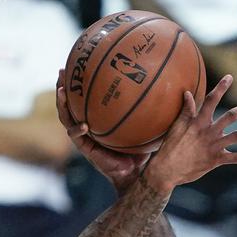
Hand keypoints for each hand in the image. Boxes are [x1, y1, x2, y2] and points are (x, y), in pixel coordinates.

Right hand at [56, 70, 150, 192]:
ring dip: (62, 104)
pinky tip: (84, 125)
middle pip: (70, 102)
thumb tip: (176, 89)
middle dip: (63, 86)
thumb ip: (154, 109)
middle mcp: (88, 124)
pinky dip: (77, 130)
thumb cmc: (143, 148)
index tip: (78, 63)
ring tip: (60, 91)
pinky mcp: (86, 149)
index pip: (85, 96)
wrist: (136, 173)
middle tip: (62, 71)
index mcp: (98, 117)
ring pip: (66, 117)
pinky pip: (76, 137)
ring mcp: (84, 136)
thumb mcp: (149, 126)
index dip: (80, 81)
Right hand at [142, 75, 236, 191]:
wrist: (167, 169)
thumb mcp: (176, 126)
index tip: (230, 77)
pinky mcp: (215, 160)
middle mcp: (208, 132)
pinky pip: (234, 158)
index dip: (221, 88)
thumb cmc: (170, 147)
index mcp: (199, 122)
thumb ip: (186, 110)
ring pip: (236, 137)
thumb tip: (188, 92)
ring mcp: (213, 146)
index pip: (211, 101)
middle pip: (230, 117)